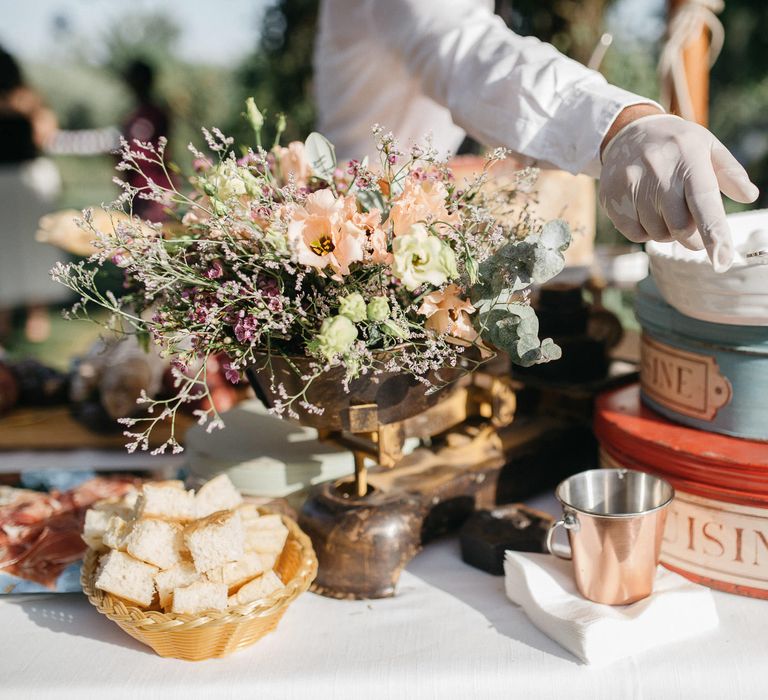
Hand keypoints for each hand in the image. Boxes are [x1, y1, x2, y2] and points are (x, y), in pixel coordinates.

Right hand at [599, 111, 758, 271]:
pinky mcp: (612, 199)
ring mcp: (631, 186)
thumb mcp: (707, 147)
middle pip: (680, 229)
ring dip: (666, 231)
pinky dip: (645, 231)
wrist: (628, 132)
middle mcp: (658, 172)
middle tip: (689, 222)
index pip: (703, 203)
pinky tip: (645, 211)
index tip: (722, 260)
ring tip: (663, 207)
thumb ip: (730, 172)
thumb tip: (749, 195)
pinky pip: (635, 235)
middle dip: (691, 236)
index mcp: (688, 159)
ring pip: (657, 234)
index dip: (714, 234)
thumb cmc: (677, 145)